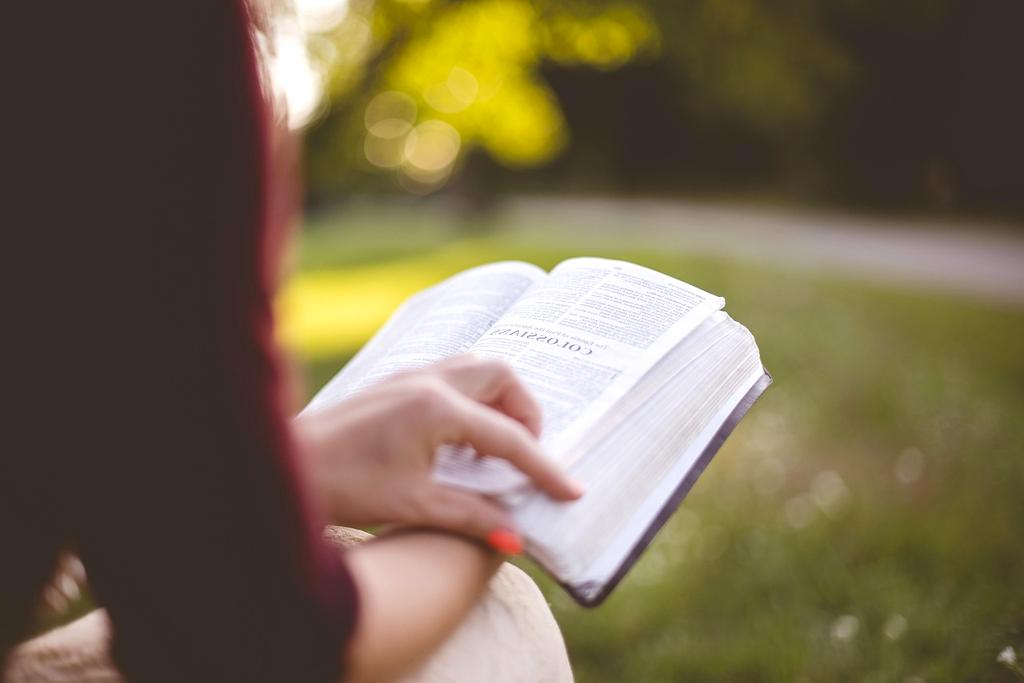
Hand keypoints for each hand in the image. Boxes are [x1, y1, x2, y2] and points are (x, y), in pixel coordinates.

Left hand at [294, 355, 582, 549]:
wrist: (281, 466)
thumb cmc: (340, 485)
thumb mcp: (414, 505)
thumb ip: (471, 516)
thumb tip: (516, 538)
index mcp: (436, 408)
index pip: (508, 437)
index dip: (543, 467)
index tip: (571, 490)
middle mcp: (427, 381)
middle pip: (501, 375)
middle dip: (525, 411)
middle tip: (526, 453)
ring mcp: (408, 376)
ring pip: (475, 368)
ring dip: (498, 400)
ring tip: (497, 445)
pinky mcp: (395, 383)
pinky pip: (451, 376)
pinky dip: (472, 399)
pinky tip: (460, 439)